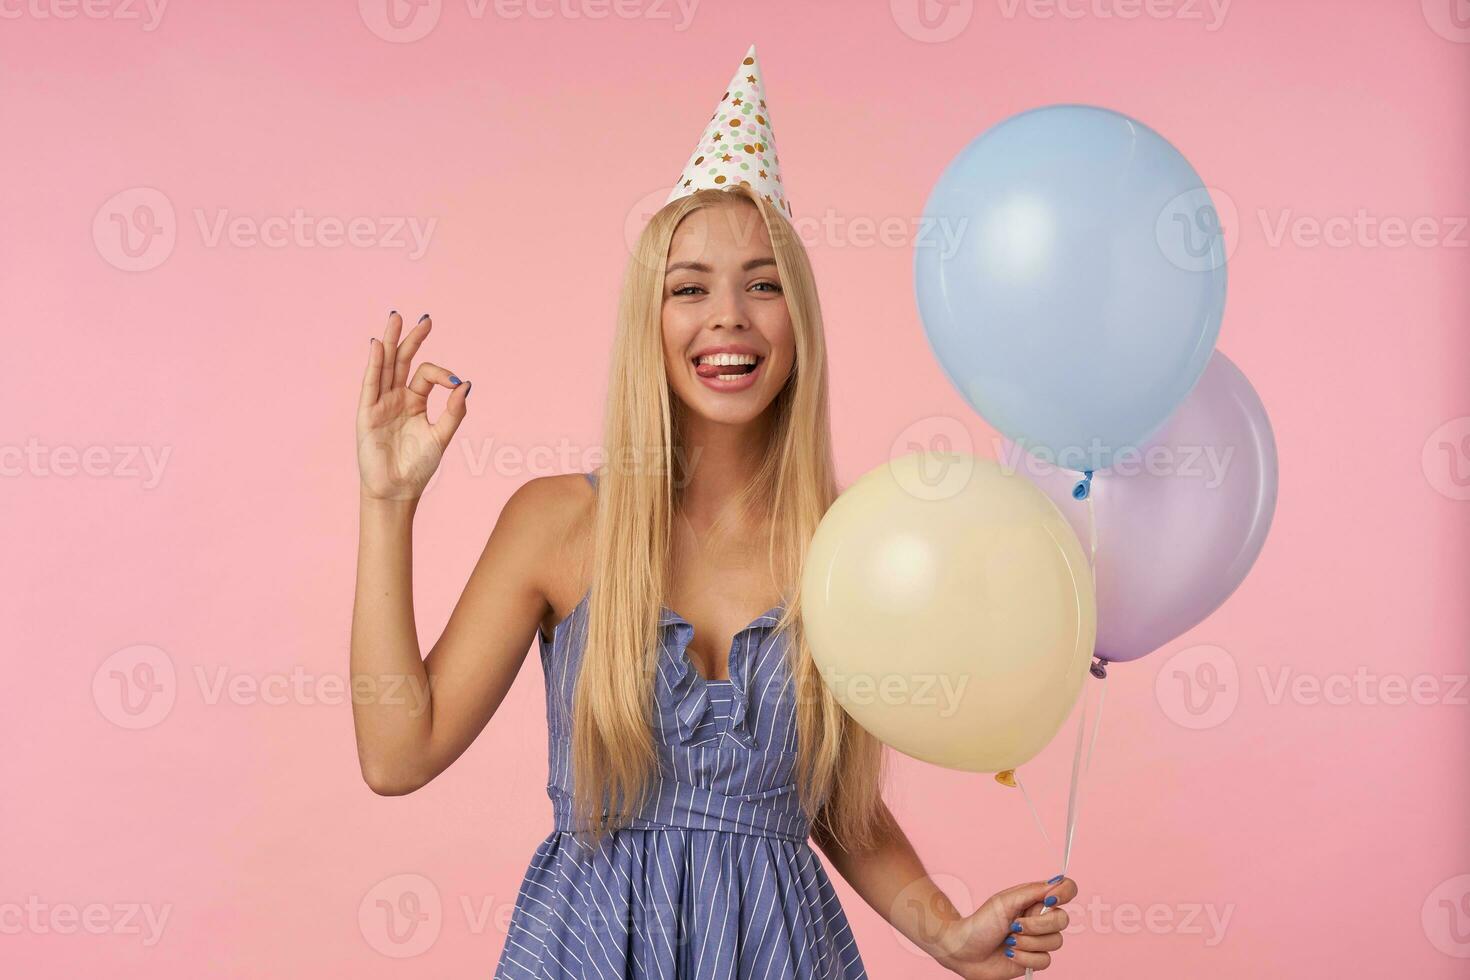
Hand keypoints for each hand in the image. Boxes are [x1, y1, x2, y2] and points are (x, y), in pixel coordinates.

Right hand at [357, 312, 470, 501]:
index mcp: (415, 401)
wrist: (398, 490)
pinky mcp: (367, 413)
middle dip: (412, 339)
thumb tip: (467, 384)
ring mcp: (380, 403)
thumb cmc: (419, 466)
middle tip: (425, 319)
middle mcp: (396, 397)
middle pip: (403, 360)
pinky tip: (378, 345)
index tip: (455, 384)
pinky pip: (370, 384)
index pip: (426, 375)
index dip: (443, 374)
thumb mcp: (442, 436)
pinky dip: (374, 364)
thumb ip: (454, 411)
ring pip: (385, 365)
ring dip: (391, 342)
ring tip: (396, 317)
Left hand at [929, 875, 1076, 978]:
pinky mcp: (1034, 959)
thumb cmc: (981, 923)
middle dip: (1037, 926)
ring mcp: (1038, 940)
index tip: (1050, 900)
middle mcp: (1040, 918)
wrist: (964, 951)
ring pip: (1055, 942)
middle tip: (1014, 926)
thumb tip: (1058, 881)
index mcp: (1035, 899)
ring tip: (1008, 941)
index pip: (1066, 889)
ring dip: (1027, 943)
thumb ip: (1033, 891)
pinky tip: (1009, 954)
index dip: (1065, 893)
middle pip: (1063, 920)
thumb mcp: (1005, 901)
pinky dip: (1025, 957)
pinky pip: (1045, 961)